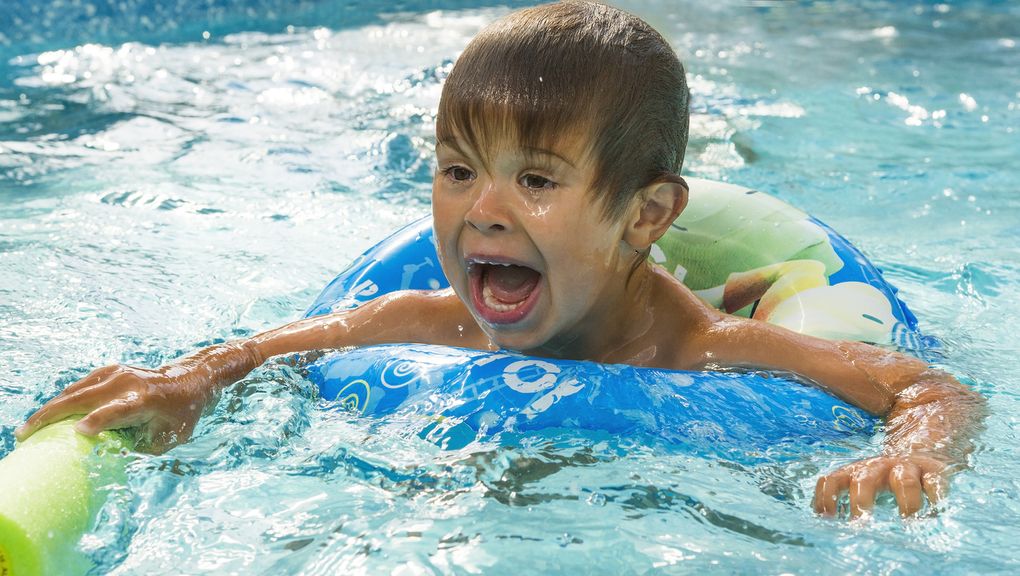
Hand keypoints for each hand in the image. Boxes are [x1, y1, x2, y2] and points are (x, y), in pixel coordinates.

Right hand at [15, 363, 212, 453]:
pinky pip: (80, 387)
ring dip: (49, 408)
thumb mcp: (166, 441)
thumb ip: (137, 449)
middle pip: (83, 398)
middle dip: (50, 416)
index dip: (97, 421)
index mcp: (144, 400)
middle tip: (24, 435)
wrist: (189, 380)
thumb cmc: (179, 416)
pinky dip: (62, 401)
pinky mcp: (109, 371)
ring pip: (75, 391)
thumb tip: (106, 459)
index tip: (77, 432)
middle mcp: (128, 383)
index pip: (117, 411)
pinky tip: (46, 416)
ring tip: (27, 428)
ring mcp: (116, 373)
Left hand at [812, 454, 949, 518]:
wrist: (922, 453)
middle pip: (865, 479)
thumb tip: (822, 518)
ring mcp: (907, 468)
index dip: (826, 496)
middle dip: (861, 500)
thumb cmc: (884, 477)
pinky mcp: (934, 473)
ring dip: (905, 501)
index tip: (827, 518)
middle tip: (860, 523)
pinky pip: (935, 484)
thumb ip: (840, 495)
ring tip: (907, 520)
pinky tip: (935, 513)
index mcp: (856, 471)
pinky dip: (936, 498)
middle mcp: (879, 467)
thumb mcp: (860, 482)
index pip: (833, 479)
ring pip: (904, 480)